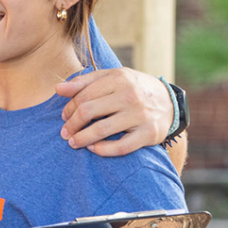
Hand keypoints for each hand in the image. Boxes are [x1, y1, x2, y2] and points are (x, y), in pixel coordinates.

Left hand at [54, 68, 172, 156]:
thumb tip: (58, 89)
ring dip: (82, 139)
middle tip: (65, 133)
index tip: (64, 117)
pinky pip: (120, 147)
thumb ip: (84, 82)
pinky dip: (103, 150)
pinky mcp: (148, 134)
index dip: (69, 108)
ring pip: (101, 130)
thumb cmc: (133, 88)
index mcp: (118, 79)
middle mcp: (129, 96)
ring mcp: (140, 116)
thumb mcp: (112, 77)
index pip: (83, 96)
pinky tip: (93, 149)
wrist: (170, 102)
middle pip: (88, 112)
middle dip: (72, 125)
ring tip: (73, 143)